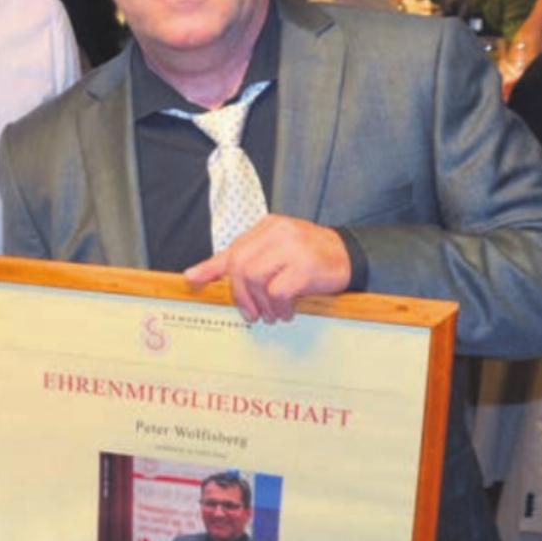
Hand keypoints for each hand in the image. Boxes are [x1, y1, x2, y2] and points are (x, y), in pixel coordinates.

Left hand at [183, 216, 349, 323]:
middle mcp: (278, 231)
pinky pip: (278, 291)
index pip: (233, 250)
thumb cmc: (306, 259)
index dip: (211, 269)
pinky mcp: (307, 265)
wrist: (349, 258)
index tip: (193, 282)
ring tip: (272, 314)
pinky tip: (286, 311)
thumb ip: (236, 262)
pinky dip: (278, 306)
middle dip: (240, 295)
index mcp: (267, 226)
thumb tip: (192, 276)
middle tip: (251, 314)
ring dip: (260, 303)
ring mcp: (293, 246)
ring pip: (255, 278)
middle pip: (240, 266)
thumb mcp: (271, 254)